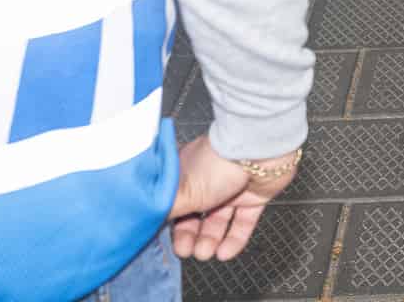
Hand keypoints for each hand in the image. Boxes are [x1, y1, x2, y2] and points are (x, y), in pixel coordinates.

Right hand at [169, 135, 298, 261]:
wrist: (259, 150)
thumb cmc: (217, 163)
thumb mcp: (182, 191)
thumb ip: (164, 211)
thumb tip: (145, 223)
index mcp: (185, 172)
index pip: (172, 201)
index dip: (168, 222)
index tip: (165, 238)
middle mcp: (208, 178)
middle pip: (194, 213)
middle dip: (189, 235)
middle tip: (187, 251)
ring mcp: (232, 186)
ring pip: (217, 219)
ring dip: (210, 239)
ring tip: (205, 253)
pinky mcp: (254, 195)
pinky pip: (242, 221)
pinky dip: (234, 238)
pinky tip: (225, 252)